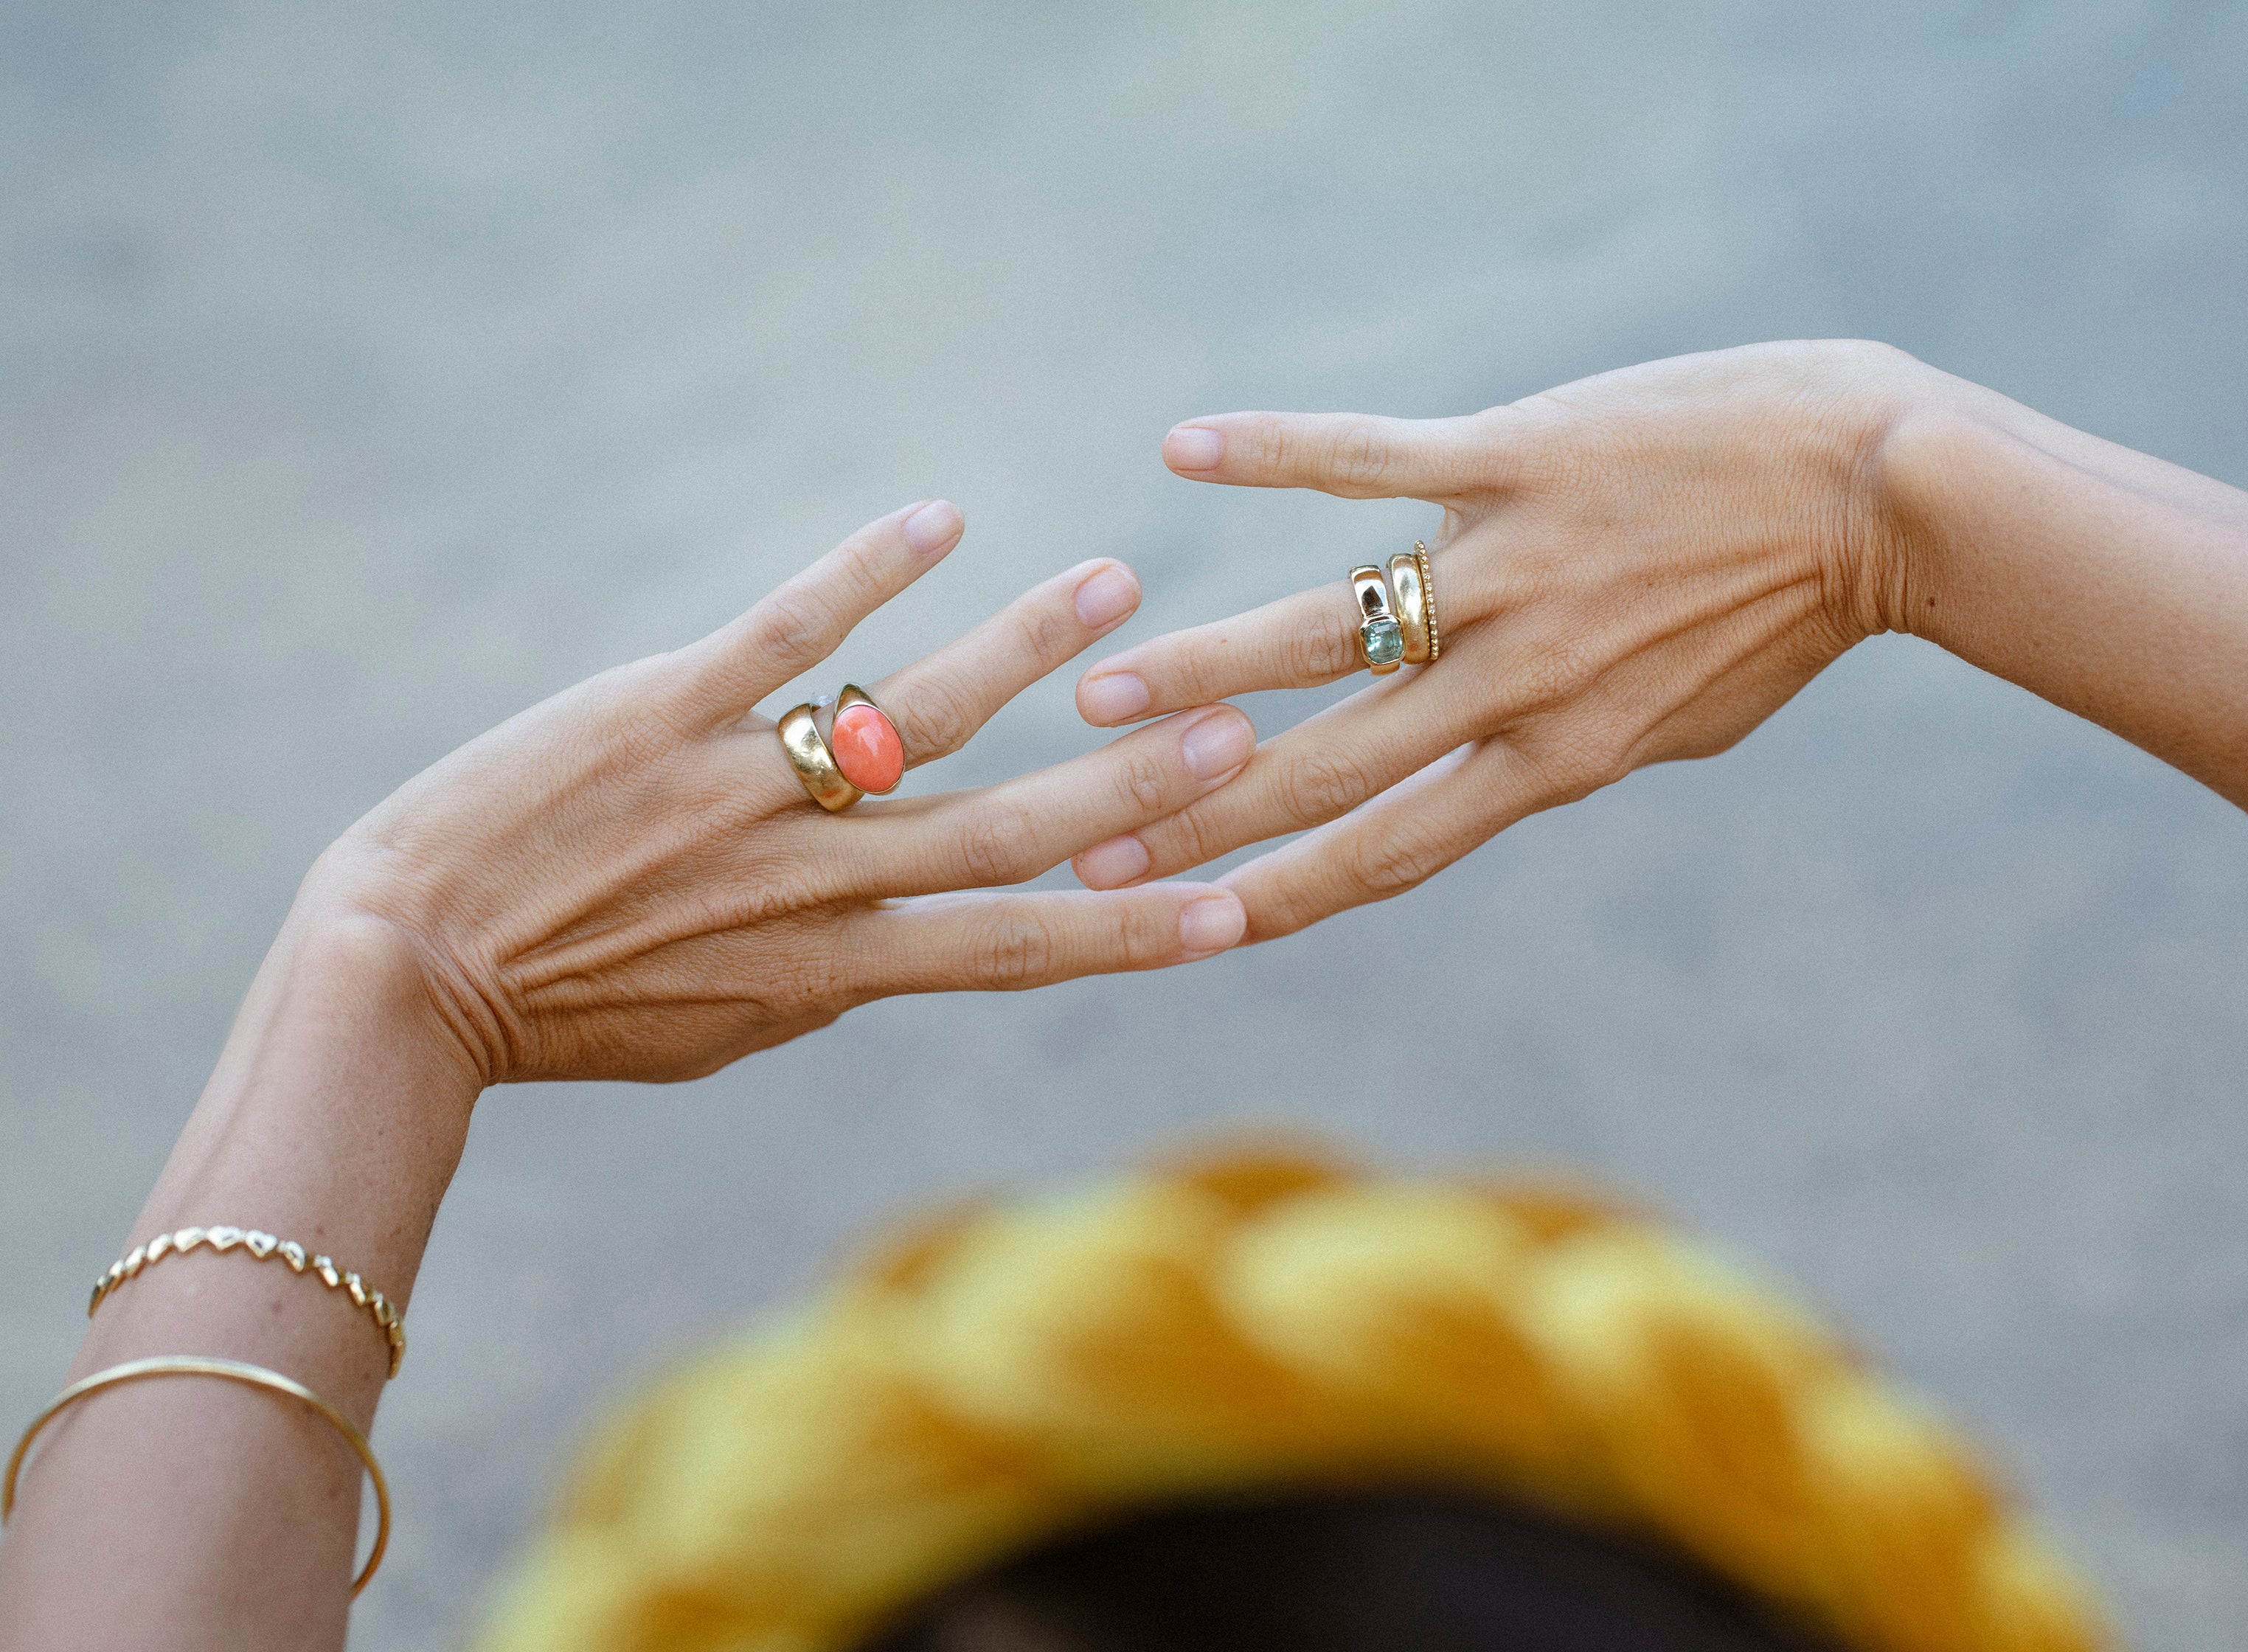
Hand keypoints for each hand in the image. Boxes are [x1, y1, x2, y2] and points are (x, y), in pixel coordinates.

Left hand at [304, 500, 1257, 1085]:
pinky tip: (941, 519)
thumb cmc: (568, 1012)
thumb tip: (909, 945)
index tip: (1235, 911)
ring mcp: (742, 790)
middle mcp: (812, 882)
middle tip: (1231, 729)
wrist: (402, 971)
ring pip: (919, 712)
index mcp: (836, 968)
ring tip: (1113, 577)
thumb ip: (830, 980)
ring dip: (1028, 646)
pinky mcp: (664, 710)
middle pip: (1005, 828)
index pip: (1015, 947)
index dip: (1131, 927)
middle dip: (1129, 782)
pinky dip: (867, 571)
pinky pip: (788, 633)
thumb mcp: (722, 1026)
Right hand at [1067, 341, 1934, 938]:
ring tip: (1100, 689)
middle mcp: (1517, 680)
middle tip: (1087, 837)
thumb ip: (1573, 749)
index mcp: (1555, 758)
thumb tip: (1497, 773)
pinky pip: (1374, 457)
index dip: (1270, 893)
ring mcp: (1511, 568)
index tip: (1177, 920)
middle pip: (1327, 766)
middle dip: (1200, 811)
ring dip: (1203, 665)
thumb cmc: (1788, 612)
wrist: (1887, 491)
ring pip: (1322, 632)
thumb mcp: (1680, 722)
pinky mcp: (1519, 457)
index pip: (1385, 851)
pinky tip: (1187, 447)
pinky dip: (1278, 452)